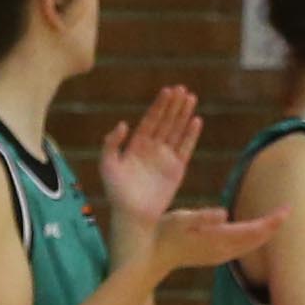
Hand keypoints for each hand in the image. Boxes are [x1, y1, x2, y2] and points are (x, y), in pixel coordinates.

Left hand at [100, 86, 208, 232]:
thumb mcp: (107, 165)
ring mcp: (165, 158)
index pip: (150, 120)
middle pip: (166, 122)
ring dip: (184, 115)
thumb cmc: (117, 192)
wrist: (133, 216)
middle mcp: (152, 148)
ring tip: (192, 98)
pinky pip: (186, 148)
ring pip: (177, 131)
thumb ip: (111, 143)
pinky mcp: (177, 170)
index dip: (159, 105)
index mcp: (136, 145)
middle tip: (183, 89)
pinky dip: (191, 135)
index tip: (168, 91)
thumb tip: (123, 124)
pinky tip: (196, 121)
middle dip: (174, 105)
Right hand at [145, 202, 283, 274]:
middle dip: (274, 226)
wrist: (152, 257)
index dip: (272, 220)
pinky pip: (242, 249)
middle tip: (288, 209)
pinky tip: (255, 233)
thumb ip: (203, 216)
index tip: (287, 209)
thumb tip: (224, 214)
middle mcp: (223, 250)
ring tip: (277, 219)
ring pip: (251, 246)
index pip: (254, 230)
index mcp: (218, 239)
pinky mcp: (215, 257)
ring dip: (266, 234)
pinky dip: (254, 239)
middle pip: (257, 240)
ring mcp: (219, 256)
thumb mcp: (180, 219)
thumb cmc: (164, 233)